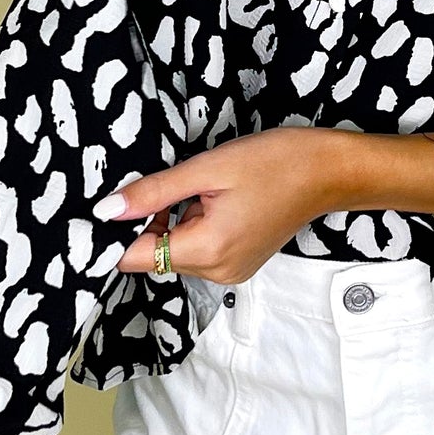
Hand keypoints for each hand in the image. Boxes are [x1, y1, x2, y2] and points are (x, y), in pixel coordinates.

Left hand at [93, 124, 433, 284]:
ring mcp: (231, 272)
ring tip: (200, 190)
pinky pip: (198, 251)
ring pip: (175, 253)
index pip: (135, 258)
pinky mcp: (239, 265)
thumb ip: (154, 193)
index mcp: (208, 250)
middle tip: (171, 185)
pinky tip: (212, 201)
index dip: (114, 235)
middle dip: (149, 222)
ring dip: (173, 224)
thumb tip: (105, 210)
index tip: (105, 208)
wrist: (328, 171)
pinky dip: (193, 229)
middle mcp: (217, 272)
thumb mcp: (207, 168)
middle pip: (153, 256)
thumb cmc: (274, 161)